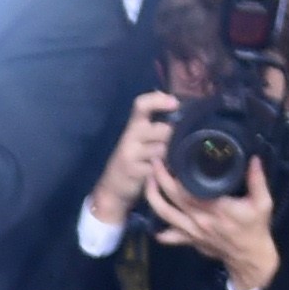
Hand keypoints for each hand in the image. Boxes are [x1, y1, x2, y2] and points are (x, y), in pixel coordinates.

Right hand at [87, 85, 172, 225]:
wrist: (112, 189)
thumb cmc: (132, 160)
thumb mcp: (138, 140)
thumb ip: (154, 126)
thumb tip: (176, 107)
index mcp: (133, 126)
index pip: (141, 105)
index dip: (158, 100)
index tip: (175, 103)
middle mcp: (130, 137)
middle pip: (161, 129)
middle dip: (173, 137)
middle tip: (176, 145)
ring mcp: (130, 154)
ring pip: (162, 149)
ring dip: (170, 156)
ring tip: (168, 161)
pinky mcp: (134, 172)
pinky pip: (157, 166)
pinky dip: (164, 170)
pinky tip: (163, 172)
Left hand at [150, 154, 278, 289]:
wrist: (249, 256)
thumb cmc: (255, 228)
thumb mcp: (263, 203)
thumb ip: (257, 180)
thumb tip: (253, 158)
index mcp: (216, 208)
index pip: (189, 190)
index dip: (176, 174)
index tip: (170, 158)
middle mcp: (200, 219)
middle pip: (172, 198)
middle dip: (160, 179)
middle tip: (156, 162)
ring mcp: (192, 231)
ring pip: (165, 214)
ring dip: (153, 198)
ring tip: (149, 181)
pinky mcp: (190, 240)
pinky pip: (169, 236)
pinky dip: (158, 229)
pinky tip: (153, 218)